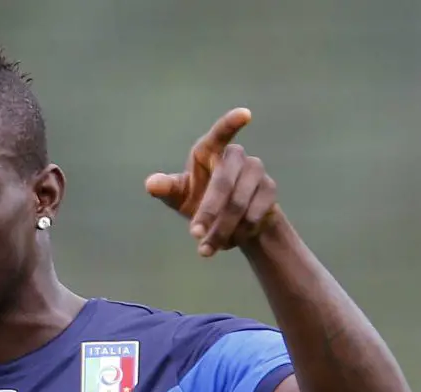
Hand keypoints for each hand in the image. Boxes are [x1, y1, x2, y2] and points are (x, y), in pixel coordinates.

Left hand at [145, 108, 280, 256]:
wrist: (230, 221)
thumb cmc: (197, 198)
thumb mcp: (177, 195)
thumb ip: (165, 188)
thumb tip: (151, 184)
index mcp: (209, 151)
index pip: (220, 133)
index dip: (231, 123)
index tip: (246, 114)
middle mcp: (236, 156)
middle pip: (224, 182)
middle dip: (208, 211)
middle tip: (194, 235)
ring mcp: (256, 170)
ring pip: (239, 203)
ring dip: (222, 229)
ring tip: (206, 248)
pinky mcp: (270, 189)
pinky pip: (255, 213)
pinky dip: (240, 232)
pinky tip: (230, 240)